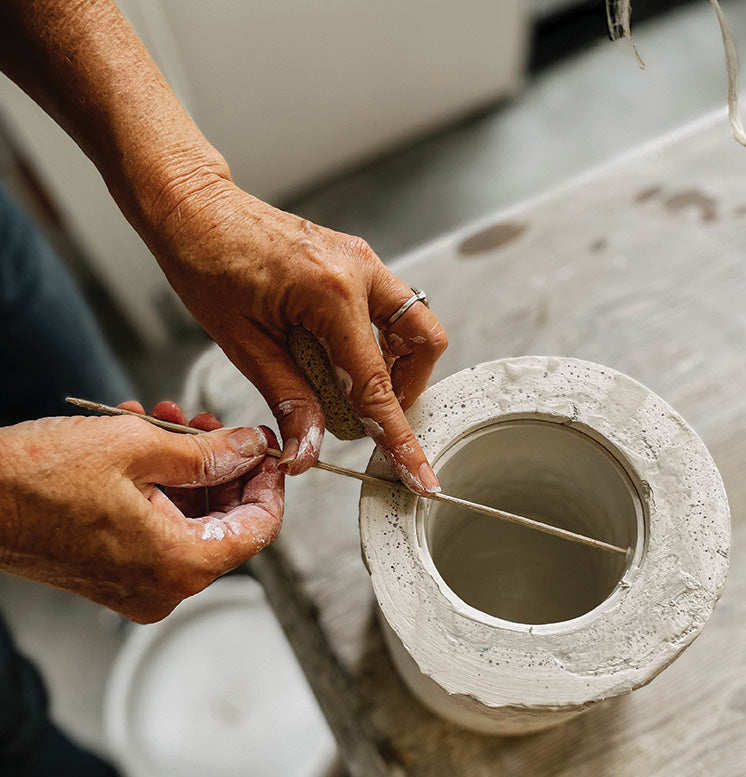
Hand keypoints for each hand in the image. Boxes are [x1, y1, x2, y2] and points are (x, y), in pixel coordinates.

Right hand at [0, 407, 283, 622]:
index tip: (264, 449)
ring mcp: (137, 586)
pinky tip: (141, 443)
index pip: (258, 529)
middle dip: (220, 466)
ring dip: (185, 469)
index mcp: (180, 565)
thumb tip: (250, 449)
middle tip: (209, 423)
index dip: (268, 483)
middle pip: (223, 524)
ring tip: (168, 421)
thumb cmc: (38, 478)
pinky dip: (157, 488)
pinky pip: (156, 530)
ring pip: (188, 521)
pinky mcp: (112, 576)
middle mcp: (164, 588)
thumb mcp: (138, 448)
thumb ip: (208, 452)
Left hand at [143, 174, 447, 493]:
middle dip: (407, 387)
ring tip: (348, 384)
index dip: (397, 437)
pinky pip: (390, 306)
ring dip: (395, 363)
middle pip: (424, 342)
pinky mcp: (355, 260)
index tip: (419, 474)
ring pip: (414, 322)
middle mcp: (360, 271)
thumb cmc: (207, 264)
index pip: (376, 383)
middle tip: (367, 413)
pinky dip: (377, 340)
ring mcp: (362, 260)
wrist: (194, 208)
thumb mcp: (244, 345)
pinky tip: (337, 354)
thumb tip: (309, 450)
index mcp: (331, 294)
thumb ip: (288, 398)